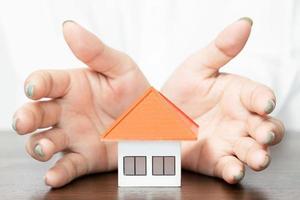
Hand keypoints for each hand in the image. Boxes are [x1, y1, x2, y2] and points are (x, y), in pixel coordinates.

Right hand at [12, 21, 148, 187]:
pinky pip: (68, 166)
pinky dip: (59, 172)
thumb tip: (69, 27)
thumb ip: (96, 51)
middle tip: (25, 122)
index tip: (34, 88)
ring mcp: (74, 136)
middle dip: (25, 117)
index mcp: (72, 87)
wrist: (154, 121)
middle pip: (36, 113)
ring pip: (44, 141)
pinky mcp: (85, 157)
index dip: (36, 84)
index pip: (45, 82)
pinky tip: (54, 174)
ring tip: (45, 148)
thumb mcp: (121, 68)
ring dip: (38, 145)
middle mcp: (67, 112)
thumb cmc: (135, 91)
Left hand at [162, 18, 284, 183]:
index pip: (260, 96)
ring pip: (253, 150)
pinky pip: (230, 167)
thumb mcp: (198, 67)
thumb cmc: (180, 91)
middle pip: (266, 127)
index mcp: (239, 96)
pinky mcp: (217, 160)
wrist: (157, 117)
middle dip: (269, 131)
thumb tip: (244, 23)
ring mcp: (230, 142)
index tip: (262, 103)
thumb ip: (221, 49)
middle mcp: (240, 120)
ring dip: (258, 155)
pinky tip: (233, 170)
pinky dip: (234, 170)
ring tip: (255, 156)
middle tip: (263, 133)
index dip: (264, 100)